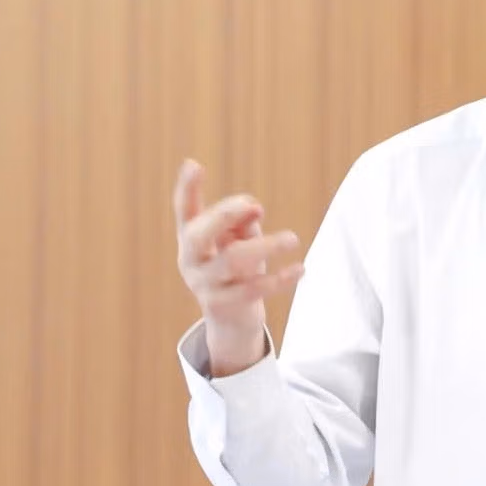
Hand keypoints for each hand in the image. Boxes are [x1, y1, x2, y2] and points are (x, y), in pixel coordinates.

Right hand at [173, 158, 304, 374]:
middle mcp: (190, 260)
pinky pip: (253, 288)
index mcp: (191, 238)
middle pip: (198, 234)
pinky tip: (300, 269)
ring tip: (293, 239)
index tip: (193, 164)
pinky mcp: (224, 305)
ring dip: (265, 246)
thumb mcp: (238, 241)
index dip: (187, 188)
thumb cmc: (236, 268)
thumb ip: (243, 223)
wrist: (230, 321)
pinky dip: (280, 278)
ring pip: (232, 260)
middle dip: (224, 215)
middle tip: (255, 205)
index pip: (185, 210)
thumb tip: (254, 208)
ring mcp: (203, 284)